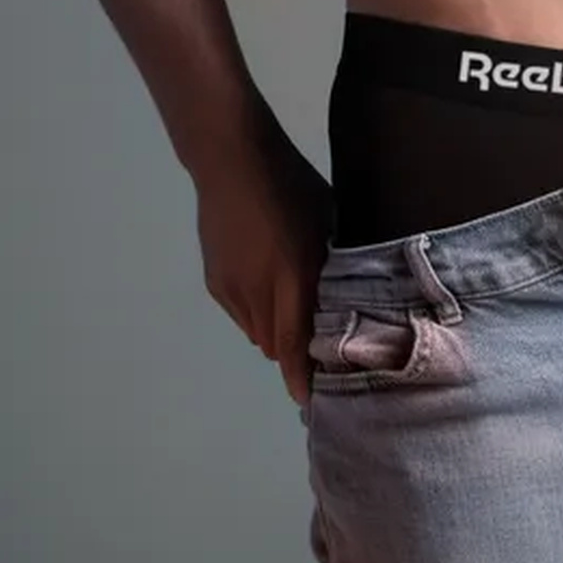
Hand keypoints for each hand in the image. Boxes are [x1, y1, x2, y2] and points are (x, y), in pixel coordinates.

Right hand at [192, 105, 333, 405]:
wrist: (231, 160)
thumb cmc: (293, 184)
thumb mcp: (327, 221)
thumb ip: (333, 264)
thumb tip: (348, 296)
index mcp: (292, 275)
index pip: (295, 343)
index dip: (303, 377)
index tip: (313, 402)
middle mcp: (258, 291)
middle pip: (276, 345)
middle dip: (297, 351)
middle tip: (321, 342)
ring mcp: (231, 289)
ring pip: (257, 333)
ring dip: (277, 330)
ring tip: (294, 307)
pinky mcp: (215, 282)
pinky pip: (241, 314)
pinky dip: (258, 312)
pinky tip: (270, 284)